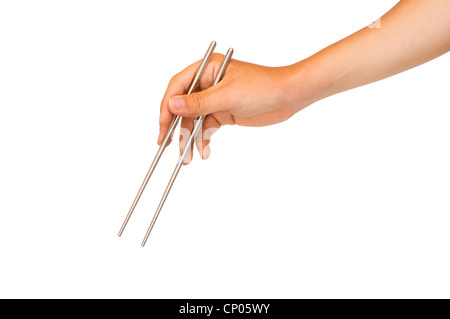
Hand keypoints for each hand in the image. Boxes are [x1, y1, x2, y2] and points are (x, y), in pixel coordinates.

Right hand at [158, 54, 309, 162]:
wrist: (288, 97)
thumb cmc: (262, 87)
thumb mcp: (227, 96)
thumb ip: (198, 103)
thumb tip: (172, 105)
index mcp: (206, 69)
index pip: (178, 87)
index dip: (167, 106)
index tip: (163, 125)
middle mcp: (208, 83)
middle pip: (183, 106)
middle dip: (177, 127)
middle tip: (168, 145)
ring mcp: (216, 99)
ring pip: (194, 120)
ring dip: (190, 138)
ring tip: (188, 157)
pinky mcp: (224, 113)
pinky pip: (207, 128)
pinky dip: (204, 140)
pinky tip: (204, 152)